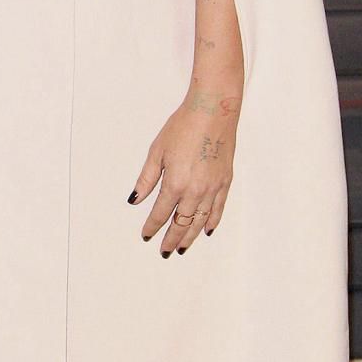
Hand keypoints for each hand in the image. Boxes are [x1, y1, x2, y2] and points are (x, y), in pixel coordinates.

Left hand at [128, 73, 240, 255]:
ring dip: (190, 237)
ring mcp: (212, 188)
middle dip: (171, 239)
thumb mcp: (157, 150)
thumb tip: (135, 199)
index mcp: (175, 183)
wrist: (213, 111)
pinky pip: (218, 210)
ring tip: (182, 247)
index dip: (152, 227)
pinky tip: (207, 231)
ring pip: (200, 221)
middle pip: (181, 223)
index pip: (161, 213)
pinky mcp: (225, 182)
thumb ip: (146, 179)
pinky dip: (212, 222)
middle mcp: (195, 191)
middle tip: (164, 250)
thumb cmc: (183, 126)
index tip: (146, 235)